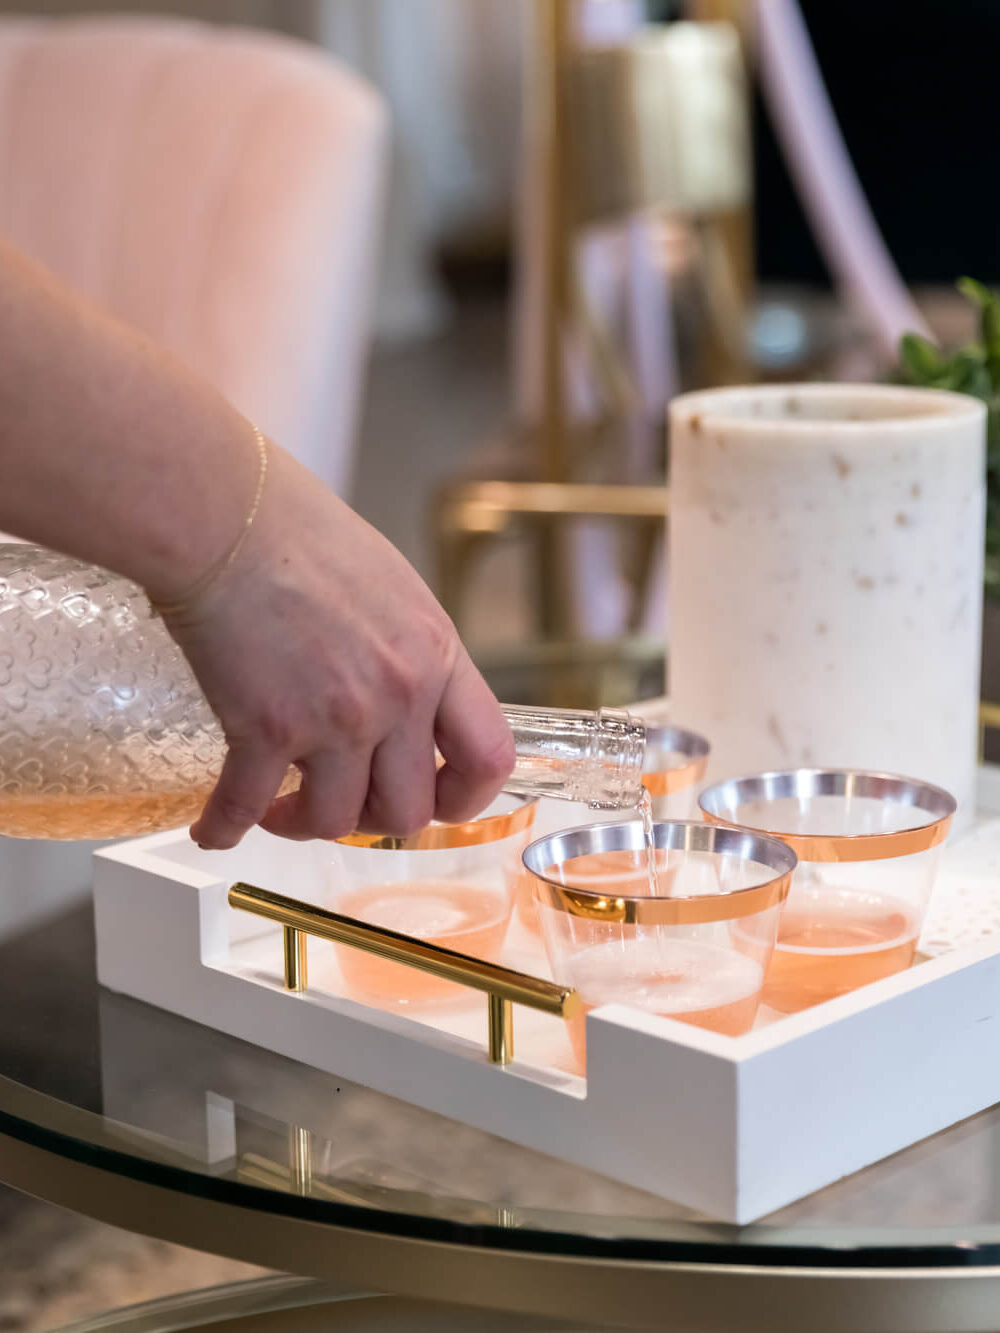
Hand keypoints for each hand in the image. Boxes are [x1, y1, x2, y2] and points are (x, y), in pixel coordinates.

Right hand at [162, 447, 513, 848]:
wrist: (226, 515)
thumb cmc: (299, 533)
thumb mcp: (393, 589)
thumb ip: (409, 652)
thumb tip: (404, 703)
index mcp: (437, 656)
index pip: (488, 757)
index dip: (465, 798)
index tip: (436, 803)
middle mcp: (398, 696)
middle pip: (406, 810)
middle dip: (369, 818)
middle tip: (337, 800)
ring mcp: (334, 718)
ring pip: (334, 821)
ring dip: (303, 824)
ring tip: (278, 807)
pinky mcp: (265, 728)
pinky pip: (247, 807)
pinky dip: (225, 827)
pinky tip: (214, 828)